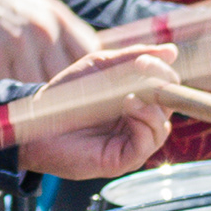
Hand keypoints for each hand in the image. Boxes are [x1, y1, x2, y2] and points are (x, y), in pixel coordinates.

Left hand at [11, 47, 176, 178]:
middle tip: (144, 74)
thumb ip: (132, 57)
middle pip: (170, 106)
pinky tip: (129, 106)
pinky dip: (145, 122)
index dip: (164, 74)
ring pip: (163, 125)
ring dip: (152, 106)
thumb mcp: (101, 67)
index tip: (147, 61)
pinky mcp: (124, 159)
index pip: (167, 88)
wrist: (38, 120)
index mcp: (137, 100)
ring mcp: (133, 142)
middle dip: (161, 88)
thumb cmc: (67, 95)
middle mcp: (139, 123)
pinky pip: (149, 142)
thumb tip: (172, 51)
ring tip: (130, 95)